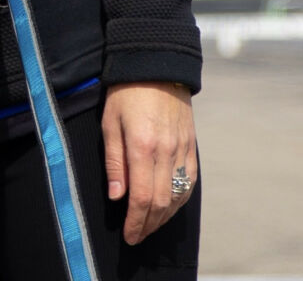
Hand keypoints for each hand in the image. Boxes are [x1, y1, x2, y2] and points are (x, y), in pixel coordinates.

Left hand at [100, 80, 196, 245]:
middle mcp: (166, 152)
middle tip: (136, 236)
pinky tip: (170, 207)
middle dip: (149, 225)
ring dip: (165, 217)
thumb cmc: (126, 93)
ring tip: (150, 226)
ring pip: (178, 195)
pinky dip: (180, 200)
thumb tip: (117, 197)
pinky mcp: (192, 145)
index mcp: (142, 147)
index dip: (135, 222)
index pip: (142, 198)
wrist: (157, 65)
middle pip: (162, 202)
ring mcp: (182, 149)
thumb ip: (114, 162)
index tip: (128, 235)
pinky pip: (190, 181)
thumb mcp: (110, 123)